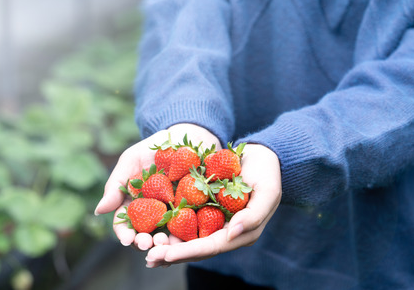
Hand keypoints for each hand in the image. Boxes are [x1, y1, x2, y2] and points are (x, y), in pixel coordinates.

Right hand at [94, 123, 221, 245]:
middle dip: (144, 242)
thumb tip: (99, 211)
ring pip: (167, 235)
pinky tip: (185, 240)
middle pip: (145, 234)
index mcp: (134, 204)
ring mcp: (173, 213)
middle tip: (147, 244)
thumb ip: (115, 185)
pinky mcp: (193, 210)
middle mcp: (152, 213)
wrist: (184, 138)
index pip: (125, 224)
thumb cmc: (152, 148)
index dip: (125, 234)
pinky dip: (186, 236)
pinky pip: (190, 227)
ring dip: (165, 244)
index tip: (127, 239)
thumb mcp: (130, 161)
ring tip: (166, 243)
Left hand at [144, 144, 281, 267]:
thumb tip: (230, 234)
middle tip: (149, 258)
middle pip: (196, 248)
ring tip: (145, 249)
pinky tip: (152, 227)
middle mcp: (224, 231)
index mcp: (240, 233)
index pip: (211, 247)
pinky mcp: (205, 208)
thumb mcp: (267, 192)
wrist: (262, 155)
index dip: (188, 251)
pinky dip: (170, 225)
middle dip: (172, 254)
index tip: (166, 254)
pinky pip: (186, 219)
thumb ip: (253, 215)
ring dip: (168, 244)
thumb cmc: (268, 173)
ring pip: (188, 237)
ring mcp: (214, 220)